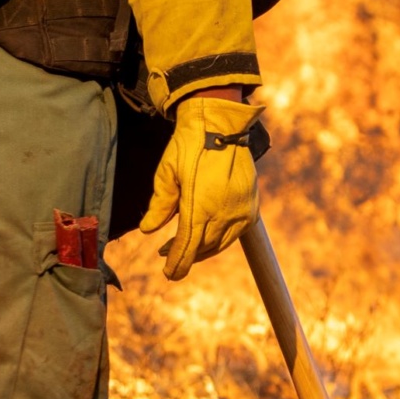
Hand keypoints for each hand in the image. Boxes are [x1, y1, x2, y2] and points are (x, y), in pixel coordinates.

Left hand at [143, 92, 265, 280]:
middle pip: (204, 248)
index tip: (168, 274)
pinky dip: (219, 238)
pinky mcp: (251, 206)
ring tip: (183, 246)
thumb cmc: (188, 146)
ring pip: (221, 243)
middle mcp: (225, 213)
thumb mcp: (167, 173)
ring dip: (202, 248)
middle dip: (185, 255)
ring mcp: (242, 211)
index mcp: (201, 207)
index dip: (177, 263)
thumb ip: (160, 205)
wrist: (220, 124)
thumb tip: (148, 230)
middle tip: (166, 254)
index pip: (188, 247)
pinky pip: (234, 233)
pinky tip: (205, 234)